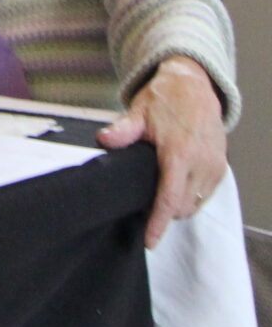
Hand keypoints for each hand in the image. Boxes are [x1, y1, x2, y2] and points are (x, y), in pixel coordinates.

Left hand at [99, 56, 227, 248]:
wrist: (194, 86)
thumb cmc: (165, 99)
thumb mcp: (138, 111)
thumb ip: (123, 130)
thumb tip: (104, 140)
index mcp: (180, 154)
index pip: (169, 199)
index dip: (159, 223)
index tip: (150, 241)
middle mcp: (201, 164)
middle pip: (182, 207)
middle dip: (163, 214)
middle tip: (141, 204)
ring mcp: (214, 167)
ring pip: (195, 204)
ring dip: (178, 206)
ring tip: (156, 195)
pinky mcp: (221, 168)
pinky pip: (205, 194)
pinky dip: (190, 197)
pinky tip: (173, 187)